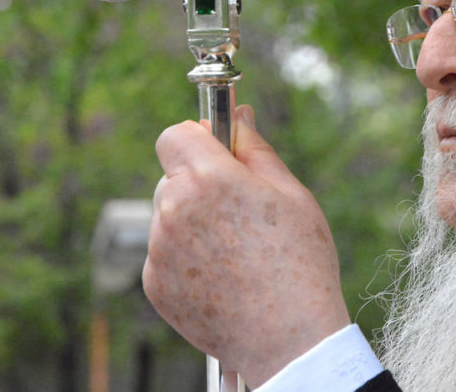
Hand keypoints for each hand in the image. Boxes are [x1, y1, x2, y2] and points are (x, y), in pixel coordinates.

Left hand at [143, 104, 350, 387]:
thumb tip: (238, 116)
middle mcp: (173, 210)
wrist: (289, 338)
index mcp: (207, 178)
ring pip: (168, 216)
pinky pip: (165, 254)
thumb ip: (255, 149)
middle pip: (172, 176)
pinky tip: (223, 273)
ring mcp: (160, 251)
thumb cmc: (300, 261)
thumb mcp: (290, 193)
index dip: (196, 139)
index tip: (217, 153)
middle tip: (239, 209)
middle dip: (198, 183)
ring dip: (192, 221)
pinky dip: (186, 257)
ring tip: (236, 249)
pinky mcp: (155, 285)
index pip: (174, 135)